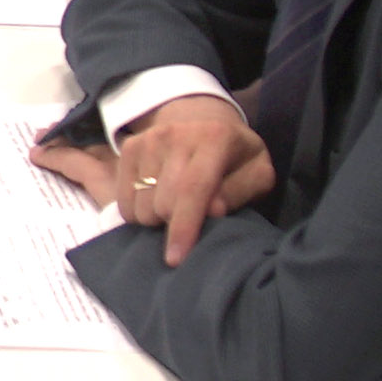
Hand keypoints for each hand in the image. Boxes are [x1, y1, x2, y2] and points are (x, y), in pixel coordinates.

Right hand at [107, 96, 275, 264]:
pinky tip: (156, 201)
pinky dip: (138, 212)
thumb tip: (212, 212)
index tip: (176, 259)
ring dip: (156, 220)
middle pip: (163, 202)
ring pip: (141, 206)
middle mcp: (177, 134)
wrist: (205, 121)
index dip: (184, 227)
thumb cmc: (236, 158)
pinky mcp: (130, 146)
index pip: (193, 188)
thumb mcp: (257, 173)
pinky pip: (124, 200)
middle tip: (191, 220)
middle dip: (173, 224)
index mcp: (215, 138)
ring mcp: (149, 139)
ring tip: (174, 209)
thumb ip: (239, 193)